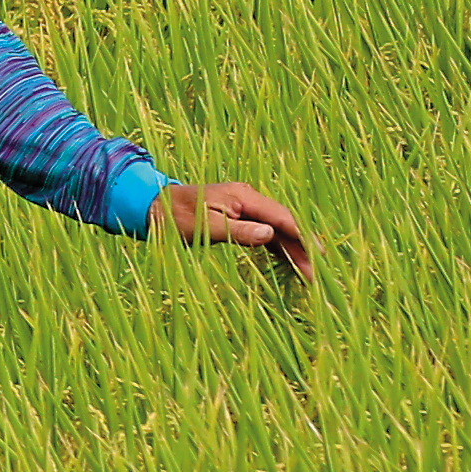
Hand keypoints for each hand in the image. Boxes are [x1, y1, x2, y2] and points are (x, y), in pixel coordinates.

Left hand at [157, 178, 309, 289]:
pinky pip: (264, 232)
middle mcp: (247, 199)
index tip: (317, 255)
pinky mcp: (238, 217)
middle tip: (317, 274)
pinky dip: (277, 248)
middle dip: (301, 247)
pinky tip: (289, 263)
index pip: (281, 217)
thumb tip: (269, 234)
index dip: (301, 236)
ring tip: (308, 274)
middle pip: (283, 224)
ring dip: (292, 250)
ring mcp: (244, 208)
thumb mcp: (204, 226)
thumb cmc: (175, 217)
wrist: (153, 206)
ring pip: (276, 230)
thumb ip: (237, 231)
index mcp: (242, 197)